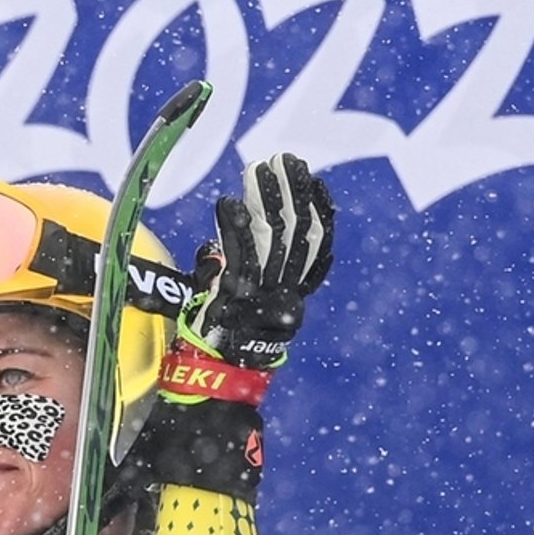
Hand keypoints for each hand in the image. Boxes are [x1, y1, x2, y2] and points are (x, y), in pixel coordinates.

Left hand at [179, 153, 334, 370]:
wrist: (215, 375)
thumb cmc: (221, 339)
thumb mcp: (236, 301)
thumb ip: (231, 269)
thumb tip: (216, 240)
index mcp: (293, 294)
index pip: (317, 245)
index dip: (319, 210)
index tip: (315, 180)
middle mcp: (284, 291)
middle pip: (296, 232)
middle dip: (292, 192)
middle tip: (286, 159)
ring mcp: (261, 291)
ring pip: (271, 236)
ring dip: (265, 198)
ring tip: (259, 167)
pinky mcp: (234, 294)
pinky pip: (236, 254)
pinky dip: (232, 226)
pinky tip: (228, 201)